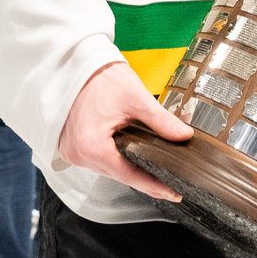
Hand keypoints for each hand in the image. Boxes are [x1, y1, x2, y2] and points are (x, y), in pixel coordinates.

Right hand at [57, 61, 193, 200]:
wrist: (76, 64)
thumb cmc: (101, 77)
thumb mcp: (137, 99)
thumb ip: (161, 122)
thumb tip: (184, 136)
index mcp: (92, 147)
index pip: (130, 176)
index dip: (154, 185)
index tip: (174, 193)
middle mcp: (78, 155)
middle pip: (119, 173)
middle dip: (144, 175)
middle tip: (171, 181)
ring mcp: (72, 152)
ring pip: (108, 167)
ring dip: (129, 164)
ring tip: (155, 166)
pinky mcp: (71, 146)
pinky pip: (98, 158)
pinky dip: (114, 156)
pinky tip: (131, 152)